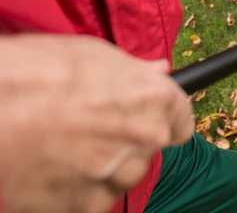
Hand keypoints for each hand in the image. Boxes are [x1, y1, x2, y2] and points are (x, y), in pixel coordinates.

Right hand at [0, 35, 193, 212]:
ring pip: (123, 175)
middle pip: (150, 148)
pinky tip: (54, 165)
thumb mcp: (93, 54)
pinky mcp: (88, 205)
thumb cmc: (38, 71)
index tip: (148, 118)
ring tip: (65, 145)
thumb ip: (135, 70)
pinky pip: (94, 197)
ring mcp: (118, 175)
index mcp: (155, 99)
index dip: (165, 118)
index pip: (183, 121)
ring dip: (105, 165)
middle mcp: (146, 139)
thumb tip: (159, 72)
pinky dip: (78, 188)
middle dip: (129, 140)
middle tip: (90, 126)